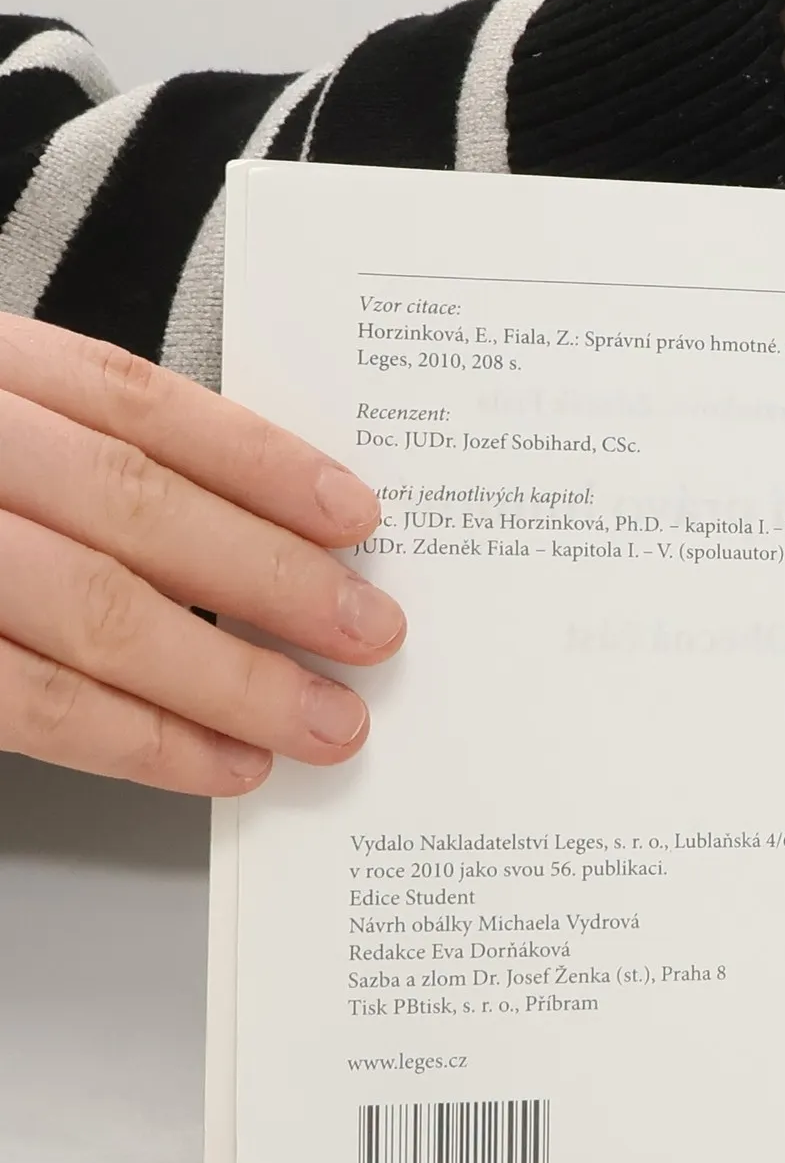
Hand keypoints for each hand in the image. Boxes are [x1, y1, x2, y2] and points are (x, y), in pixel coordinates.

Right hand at [0, 315, 404, 795]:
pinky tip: (216, 763)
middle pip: (130, 509)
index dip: (256, 458)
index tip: (355, 514)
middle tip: (371, 632)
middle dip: (268, 580)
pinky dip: (134, 742)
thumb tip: (258, 527)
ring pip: (88, 611)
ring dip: (226, 679)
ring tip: (323, 721)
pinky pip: (22, 702)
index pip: (130, 400)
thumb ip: (75, 451)